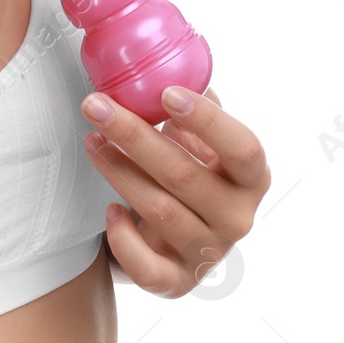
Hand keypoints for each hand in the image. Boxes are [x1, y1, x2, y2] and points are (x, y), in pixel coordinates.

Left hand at [81, 85, 270, 297]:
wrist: (177, 229)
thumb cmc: (189, 167)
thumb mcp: (198, 134)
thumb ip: (190, 100)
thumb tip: (165, 59)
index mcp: (251, 176)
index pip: (242, 148)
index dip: (207, 121)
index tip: (166, 93)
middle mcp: (239, 217)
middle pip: (185, 175)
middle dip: (134, 135)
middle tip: (96, 104)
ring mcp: (210, 253)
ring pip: (160, 211)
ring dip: (118, 171)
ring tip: (92, 140)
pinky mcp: (179, 283)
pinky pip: (149, 269)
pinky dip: (125, 240)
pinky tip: (109, 211)